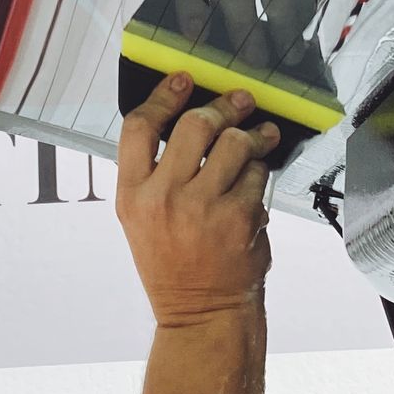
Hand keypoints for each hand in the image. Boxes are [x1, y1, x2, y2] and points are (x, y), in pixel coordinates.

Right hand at [116, 75, 279, 328]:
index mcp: (132, 195)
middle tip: (239, 101)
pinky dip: (261, 172)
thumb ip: (155, 173)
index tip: (183, 80)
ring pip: (233, 143)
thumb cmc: (173, 264)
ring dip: (251, 135)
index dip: (163, 96)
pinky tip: (258, 177)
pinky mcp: (239, 218)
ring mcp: (203, 208)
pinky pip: (256, 174)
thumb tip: (188, 118)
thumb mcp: (141, 219)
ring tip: (260, 135)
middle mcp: (163, 198)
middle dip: (222, 106)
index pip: (140, 127)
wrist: (202, 312)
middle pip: (194, 125)